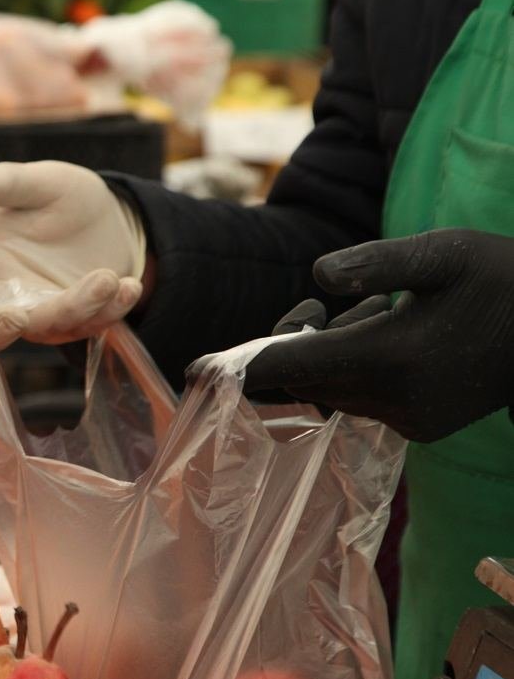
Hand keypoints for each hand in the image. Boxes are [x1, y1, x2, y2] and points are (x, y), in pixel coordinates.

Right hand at [0, 161, 145, 344]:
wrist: (108, 216)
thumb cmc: (59, 195)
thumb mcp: (37, 182)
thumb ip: (3, 185)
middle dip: (3, 327)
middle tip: (20, 316)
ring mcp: (37, 314)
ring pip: (46, 326)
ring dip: (76, 308)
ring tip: (108, 278)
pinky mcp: (75, 322)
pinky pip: (88, 325)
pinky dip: (109, 309)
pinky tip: (128, 286)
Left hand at [243, 229, 513, 441]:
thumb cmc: (502, 278)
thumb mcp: (444, 252)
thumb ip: (377, 261)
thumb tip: (318, 274)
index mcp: (392, 357)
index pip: (290, 367)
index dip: (239, 364)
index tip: (195, 367)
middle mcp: (395, 399)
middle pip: (301, 382)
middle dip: (291, 344)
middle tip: (315, 307)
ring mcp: (409, 419)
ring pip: (328, 391)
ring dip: (326, 355)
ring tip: (369, 313)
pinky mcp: (420, 426)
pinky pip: (359, 400)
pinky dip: (353, 370)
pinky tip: (388, 336)